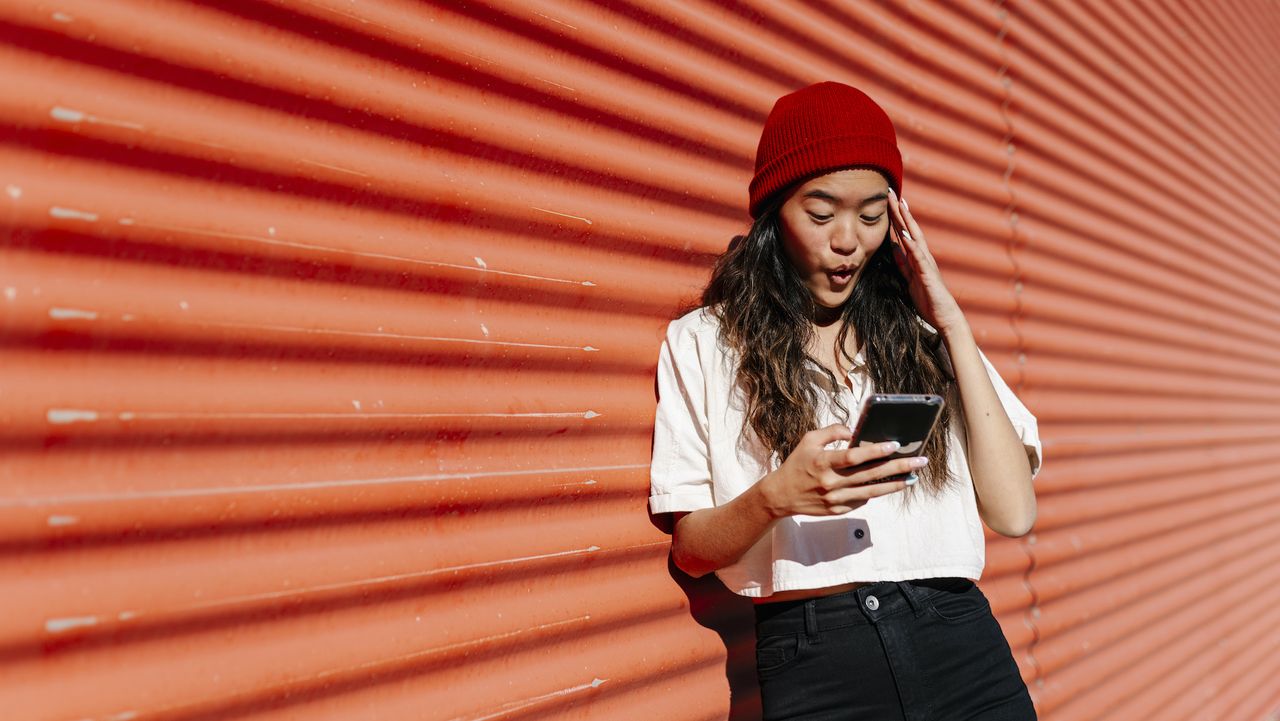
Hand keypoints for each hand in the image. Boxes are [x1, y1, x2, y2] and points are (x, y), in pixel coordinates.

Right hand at [760, 423, 926, 517]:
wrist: (781, 496)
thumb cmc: (797, 464)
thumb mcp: (809, 440)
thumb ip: (832, 432)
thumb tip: (854, 432)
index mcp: (823, 462)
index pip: (854, 457)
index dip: (875, 451)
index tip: (894, 445)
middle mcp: (830, 483)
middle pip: (870, 475)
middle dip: (898, 467)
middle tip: (918, 462)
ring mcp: (835, 500)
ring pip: (872, 492)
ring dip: (894, 484)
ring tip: (912, 478)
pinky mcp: (838, 511)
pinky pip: (862, 500)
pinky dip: (876, 492)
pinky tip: (889, 485)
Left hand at [886, 187, 965, 334]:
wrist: (944, 317)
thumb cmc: (928, 299)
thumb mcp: (909, 278)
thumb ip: (903, 263)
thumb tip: (894, 247)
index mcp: (916, 257)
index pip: (904, 232)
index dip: (895, 216)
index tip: (887, 200)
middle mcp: (923, 256)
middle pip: (909, 229)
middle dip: (900, 211)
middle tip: (890, 192)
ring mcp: (926, 264)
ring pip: (915, 238)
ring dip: (907, 222)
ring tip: (899, 205)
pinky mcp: (928, 275)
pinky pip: (919, 258)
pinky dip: (912, 246)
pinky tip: (905, 235)